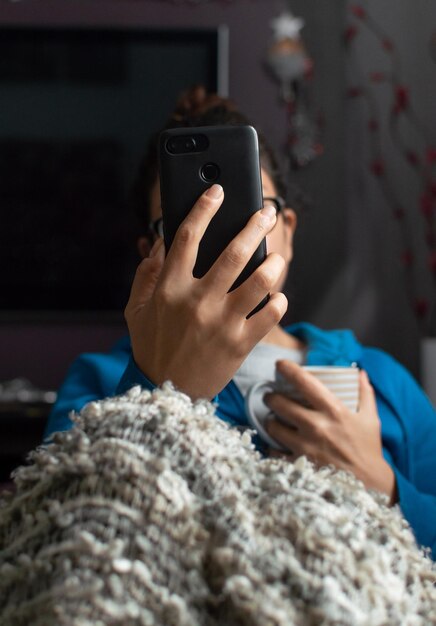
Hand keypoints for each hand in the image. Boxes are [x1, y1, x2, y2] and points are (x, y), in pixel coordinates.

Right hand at [124, 184, 287, 399]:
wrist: (168, 394)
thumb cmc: (152, 348)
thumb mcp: (136, 311)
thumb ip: (146, 275)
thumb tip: (161, 244)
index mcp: (169, 288)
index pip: (187, 237)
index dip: (204, 208)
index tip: (217, 192)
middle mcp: (198, 301)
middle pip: (234, 251)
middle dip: (254, 224)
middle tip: (266, 212)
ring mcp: (222, 322)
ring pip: (260, 280)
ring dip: (274, 261)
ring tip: (277, 255)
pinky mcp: (241, 343)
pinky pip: (270, 314)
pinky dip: (278, 301)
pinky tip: (276, 296)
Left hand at [265, 361, 396, 503]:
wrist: (368, 485)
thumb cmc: (368, 449)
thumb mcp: (371, 419)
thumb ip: (365, 393)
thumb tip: (360, 373)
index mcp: (334, 411)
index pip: (304, 382)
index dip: (288, 369)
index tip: (279, 364)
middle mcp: (316, 426)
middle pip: (279, 403)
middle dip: (271, 397)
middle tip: (272, 397)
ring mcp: (305, 446)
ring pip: (273, 426)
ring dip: (271, 420)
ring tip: (274, 419)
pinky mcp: (298, 464)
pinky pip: (274, 451)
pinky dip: (273, 446)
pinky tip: (278, 444)